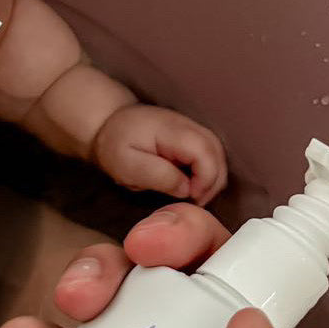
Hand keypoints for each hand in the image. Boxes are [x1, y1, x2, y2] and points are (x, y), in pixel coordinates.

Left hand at [93, 103, 226, 204]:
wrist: (110, 124)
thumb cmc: (116, 146)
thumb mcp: (127, 165)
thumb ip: (158, 176)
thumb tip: (187, 188)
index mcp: (172, 130)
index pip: (205, 153)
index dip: (205, 180)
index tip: (191, 197)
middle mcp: (189, 125)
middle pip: (218, 154)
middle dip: (212, 183)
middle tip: (194, 203)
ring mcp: (193, 128)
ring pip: (219, 155)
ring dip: (212, 179)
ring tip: (193, 196)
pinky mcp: (193, 136)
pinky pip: (211, 155)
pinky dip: (208, 173)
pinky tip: (192, 185)